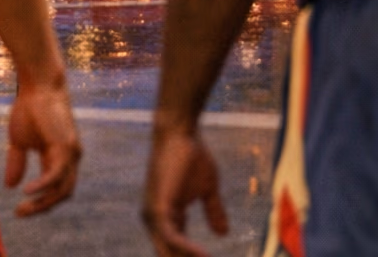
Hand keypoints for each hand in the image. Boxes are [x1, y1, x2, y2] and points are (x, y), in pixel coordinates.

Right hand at [5, 79, 81, 216]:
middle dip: (42, 208)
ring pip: (63, 190)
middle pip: (62, 194)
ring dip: (43, 203)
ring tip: (22, 208)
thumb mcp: (19, 140)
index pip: (55, 189)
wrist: (39, 83)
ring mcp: (71, 152)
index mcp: (60, 157)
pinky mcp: (65, 146)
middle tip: (20, 213)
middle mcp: (70, 157)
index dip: (40, 203)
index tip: (19, 211)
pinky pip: (56, 175)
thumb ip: (18, 162)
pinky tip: (27, 191)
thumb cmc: (29, 107)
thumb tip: (10, 186)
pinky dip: (43, 187)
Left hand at [143, 128, 227, 256]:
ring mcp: (154, 216)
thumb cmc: (192, 155)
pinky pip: (172, 238)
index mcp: (167, 220)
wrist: (180, 132)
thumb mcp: (208, 189)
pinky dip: (188, 250)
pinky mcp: (158, 208)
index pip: (176, 253)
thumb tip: (223, 234)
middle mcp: (156, 222)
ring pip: (169, 253)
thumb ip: (213, 211)